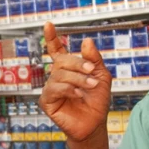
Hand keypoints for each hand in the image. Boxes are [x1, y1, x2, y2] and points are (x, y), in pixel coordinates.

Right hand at [39, 22, 112, 143]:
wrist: (95, 123)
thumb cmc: (97, 101)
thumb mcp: (101, 76)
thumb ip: (94, 59)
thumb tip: (86, 41)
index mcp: (68, 69)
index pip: (56, 50)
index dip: (52, 37)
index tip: (49, 24)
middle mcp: (57, 76)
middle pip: (61, 61)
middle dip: (78, 64)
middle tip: (92, 72)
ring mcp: (51, 88)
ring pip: (59, 75)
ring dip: (78, 79)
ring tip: (90, 86)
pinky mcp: (47, 101)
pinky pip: (54, 89)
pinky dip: (68, 89)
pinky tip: (78, 94)